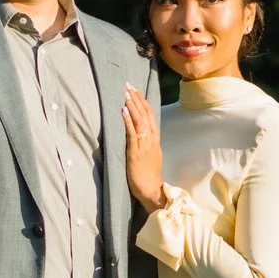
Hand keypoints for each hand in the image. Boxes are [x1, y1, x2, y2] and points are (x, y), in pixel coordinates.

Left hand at [122, 88, 165, 210]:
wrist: (153, 191)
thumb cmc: (149, 176)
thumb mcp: (151, 155)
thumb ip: (146, 143)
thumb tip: (139, 132)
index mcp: (155, 140)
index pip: (150, 116)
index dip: (143, 102)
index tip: (136, 91)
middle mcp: (151, 140)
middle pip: (146, 114)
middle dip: (137, 99)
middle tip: (129, 85)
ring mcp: (144, 146)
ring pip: (140, 121)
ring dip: (132, 106)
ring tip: (126, 93)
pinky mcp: (136, 153)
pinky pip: (133, 134)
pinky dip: (128, 121)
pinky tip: (123, 111)